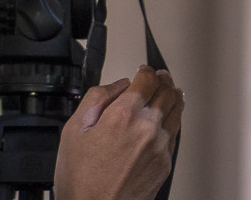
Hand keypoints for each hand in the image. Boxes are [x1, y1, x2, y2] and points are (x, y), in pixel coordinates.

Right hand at [55, 65, 184, 199]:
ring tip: (172, 90)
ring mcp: (160, 146)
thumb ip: (96, 99)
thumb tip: (117, 86)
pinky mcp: (165, 162)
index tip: (143, 70)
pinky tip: (169, 118)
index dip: (146, 71)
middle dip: (163, 80)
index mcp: (123, 115)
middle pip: (167, 92)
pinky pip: (175, 133)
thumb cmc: (81, 178)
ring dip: (174, 96)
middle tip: (160, 76)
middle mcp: (147, 128)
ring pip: (176, 111)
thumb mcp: (73, 131)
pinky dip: (173, 119)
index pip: (146, 80)